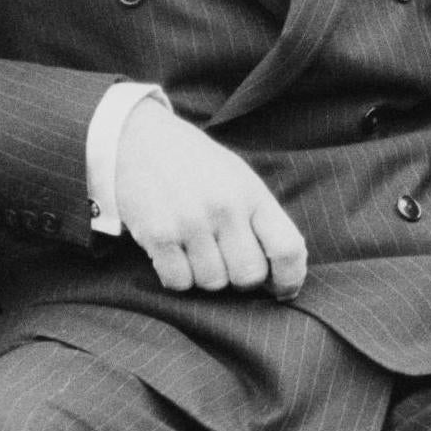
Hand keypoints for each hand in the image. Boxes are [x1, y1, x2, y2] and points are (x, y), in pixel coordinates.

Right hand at [115, 99, 308, 297]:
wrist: (139, 141)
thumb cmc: (197, 167)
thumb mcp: (238, 180)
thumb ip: (260, 221)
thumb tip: (279, 275)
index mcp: (252, 194)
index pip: (288, 248)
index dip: (291, 278)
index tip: (283, 290)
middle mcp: (225, 208)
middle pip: (249, 276)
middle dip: (241, 280)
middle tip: (227, 262)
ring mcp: (190, 222)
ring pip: (213, 283)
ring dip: (206, 276)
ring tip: (196, 249)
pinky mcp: (158, 235)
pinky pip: (179, 282)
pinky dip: (178, 276)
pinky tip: (175, 252)